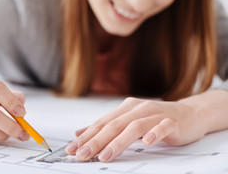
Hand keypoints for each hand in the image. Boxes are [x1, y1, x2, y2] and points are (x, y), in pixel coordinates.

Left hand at [65, 97, 207, 161]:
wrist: (190, 113)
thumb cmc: (156, 119)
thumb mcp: (128, 120)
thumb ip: (106, 126)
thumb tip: (79, 132)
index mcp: (126, 108)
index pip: (102, 123)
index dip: (86, 136)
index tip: (72, 149)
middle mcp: (138, 108)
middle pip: (114, 125)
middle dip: (96, 141)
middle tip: (83, 154)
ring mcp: (156, 114)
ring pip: (134, 127)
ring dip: (118, 142)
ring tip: (105, 156)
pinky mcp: (172, 122)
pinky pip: (163, 126)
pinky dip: (155, 133)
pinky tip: (148, 142)